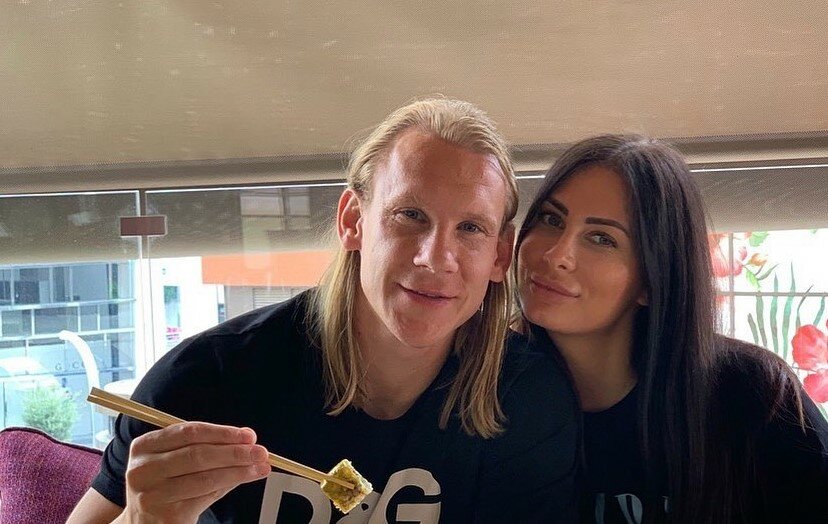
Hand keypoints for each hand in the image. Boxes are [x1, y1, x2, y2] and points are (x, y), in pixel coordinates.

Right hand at [120, 422, 269, 523]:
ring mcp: (152, 495)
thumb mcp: (173, 460)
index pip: (188, 432)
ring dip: (238, 471)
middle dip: (234, 452)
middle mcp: (142, 470)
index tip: (248, 435)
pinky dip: (229, 486)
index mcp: (143, 447)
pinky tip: (244, 479)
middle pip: (197, 455)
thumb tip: (246, 440)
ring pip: (205, 478)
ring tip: (261, 467)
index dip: (222, 432)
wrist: (142, 522)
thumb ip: (204, 447)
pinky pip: (206, 497)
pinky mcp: (167, 516)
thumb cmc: (164, 483)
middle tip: (260, 451)